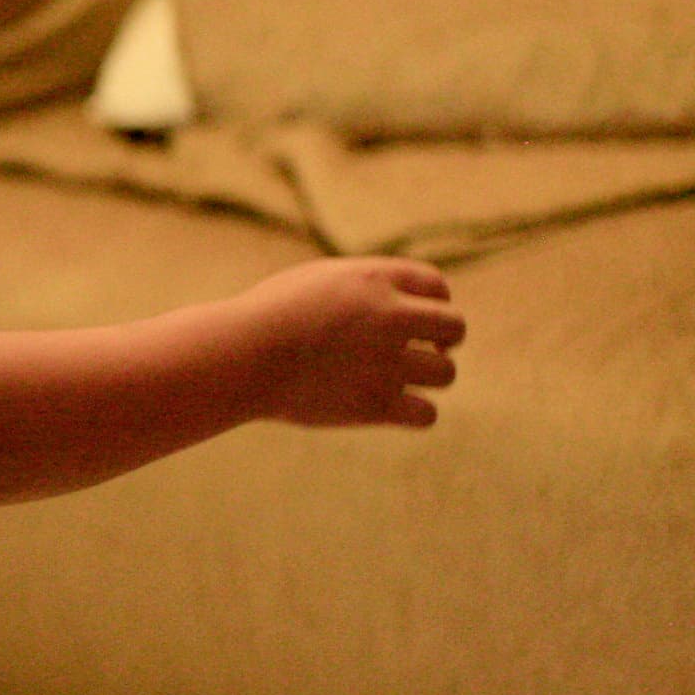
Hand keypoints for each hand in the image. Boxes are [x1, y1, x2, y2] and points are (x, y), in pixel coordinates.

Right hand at [241, 258, 466, 428]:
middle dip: (443, 339)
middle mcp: (389, 317)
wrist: (240, 356)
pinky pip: (426, 414)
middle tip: (424, 351)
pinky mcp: (375, 404)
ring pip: (445, 373)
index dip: (434, 303)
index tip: (420, 320)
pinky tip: (393, 408)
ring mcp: (385, 362)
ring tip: (399, 380)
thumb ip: (361, 286)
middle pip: (454, 327)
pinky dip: (416, 412)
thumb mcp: (314, 281)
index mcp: (374, 280)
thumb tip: (396, 298)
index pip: (437, 286)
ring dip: (428, 376)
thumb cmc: (266, 317)